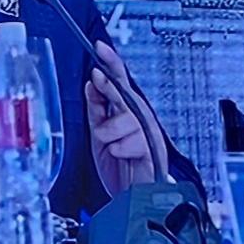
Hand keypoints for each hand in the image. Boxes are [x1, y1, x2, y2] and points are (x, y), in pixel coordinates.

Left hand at [85, 40, 172, 196]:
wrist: (132, 196)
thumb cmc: (120, 166)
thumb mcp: (99, 134)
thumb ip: (97, 109)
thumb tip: (92, 83)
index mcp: (126, 113)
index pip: (120, 83)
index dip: (112, 64)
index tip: (100, 47)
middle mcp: (139, 120)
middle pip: (125, 93)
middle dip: (109, 86)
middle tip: (97, 78)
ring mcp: (147, 135)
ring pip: (127, 118)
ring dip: (110, 130)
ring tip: (109, 144)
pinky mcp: (152, 152)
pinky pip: (133, 141)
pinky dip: (120, 148)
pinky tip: (120, 154)